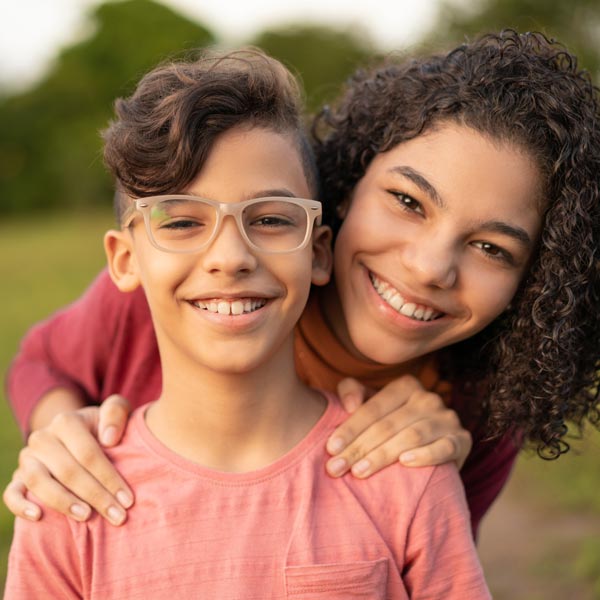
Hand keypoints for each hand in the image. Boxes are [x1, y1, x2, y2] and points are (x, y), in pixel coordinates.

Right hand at [2, 394, 133, 524]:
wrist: (78, 433)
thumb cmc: (103, 427)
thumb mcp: (115, 412)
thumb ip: (116, 413)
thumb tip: (108, 438)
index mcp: (67, 421)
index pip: (88, 453)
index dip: (109, 477)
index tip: (127, 500)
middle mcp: (43, 438)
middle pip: (68, 470)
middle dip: (96, 496)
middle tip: (117, 516)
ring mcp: (27, 458)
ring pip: (39, 482)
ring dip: (63, 502)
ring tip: (87, 516)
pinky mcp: (17, 477)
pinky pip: (11, 493)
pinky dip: (20, 506)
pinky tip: (38, 517)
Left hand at [325, 376, 471, 477]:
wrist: (433, 448)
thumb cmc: (392, 425)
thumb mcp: (372, 405)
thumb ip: (352, 392)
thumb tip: (348, 404)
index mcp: (405, 385)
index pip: (372, 408)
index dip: (349, 429)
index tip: (330, 449)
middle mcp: (428, 398)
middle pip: (387, 425)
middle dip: (358, 448)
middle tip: (336, 468)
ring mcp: (447, 418)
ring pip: (410, 436)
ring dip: (382, 455)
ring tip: (359, 472)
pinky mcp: (462, 440)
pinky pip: (444, 448)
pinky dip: (425, 455)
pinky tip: (405, 463)